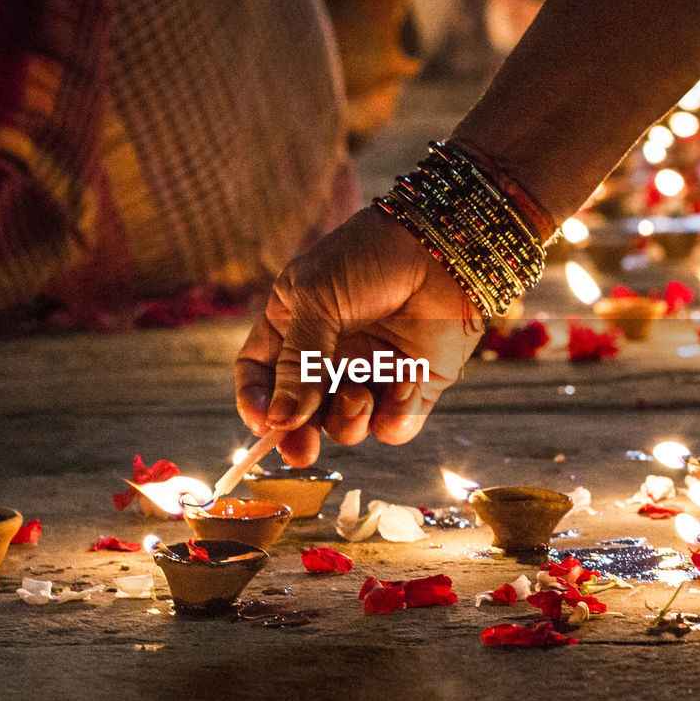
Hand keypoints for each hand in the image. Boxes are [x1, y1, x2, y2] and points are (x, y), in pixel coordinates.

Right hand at [236, 206, 484, 465]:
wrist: (443, 248)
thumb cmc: (370, 258)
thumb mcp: (317, 300)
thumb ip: (296, 362)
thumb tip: (279, 420)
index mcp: (294, 324)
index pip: (260, 374)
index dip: (257, 402)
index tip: (264, 424)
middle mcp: (330, 354)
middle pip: (299, 413)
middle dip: (298, 436)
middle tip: (302, 452)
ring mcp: (371, 372)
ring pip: (346, 427)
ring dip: (348, 422)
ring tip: (360, 394)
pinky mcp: (412, 386)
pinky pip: (392, 426)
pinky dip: (394, 416)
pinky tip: (405, 381)